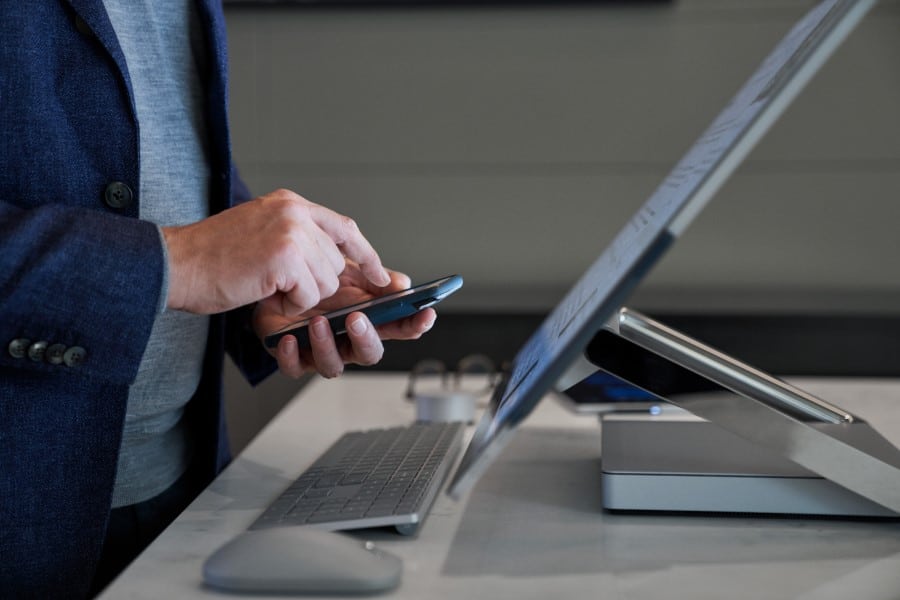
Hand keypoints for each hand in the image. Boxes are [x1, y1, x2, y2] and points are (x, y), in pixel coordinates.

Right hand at [161, 189, 390, 314]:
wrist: (174, 265)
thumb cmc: (212, 258)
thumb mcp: (262, 234)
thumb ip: (300, 241)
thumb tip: (342, 265)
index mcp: (290, 203)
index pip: (345, 228)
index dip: (365, 255)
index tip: (380, 276)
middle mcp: (294, 211)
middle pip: (336, 261)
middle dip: (317, 285)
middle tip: (280, 284)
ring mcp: (291, 232)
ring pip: (326, 281)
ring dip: (300, 296)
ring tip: (267, 284)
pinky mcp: (285, 256)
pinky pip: (310, 294)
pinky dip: (290, 304)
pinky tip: (265, 292)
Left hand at [254, 266, 436, 377]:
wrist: (273, 277)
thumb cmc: (312, 276)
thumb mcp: (346, 268)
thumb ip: (373, 276)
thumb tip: (402, 284)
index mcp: (367, 320)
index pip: (399, 328)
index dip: (415, 325)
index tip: (425, 314)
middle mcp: (347, 341)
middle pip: (369, 354)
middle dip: (366, 339)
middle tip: (357, 318)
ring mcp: (321, 351)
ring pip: (333, 366)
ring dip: (327, 345)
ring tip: (318, 322)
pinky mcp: (292, 356)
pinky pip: (294, 367)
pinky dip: (292, 356)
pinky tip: (290, 338)